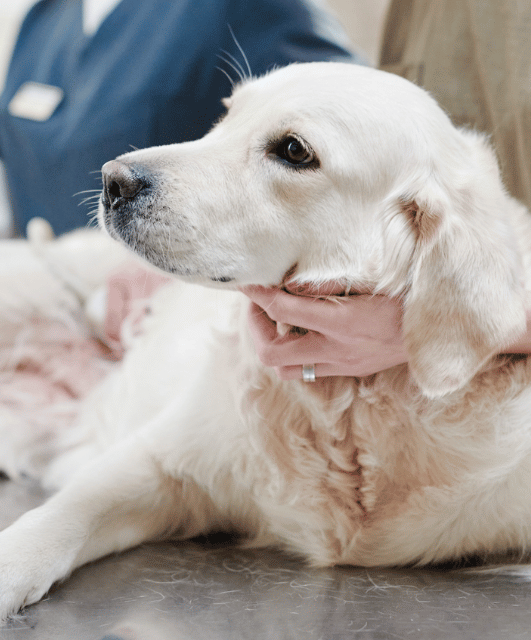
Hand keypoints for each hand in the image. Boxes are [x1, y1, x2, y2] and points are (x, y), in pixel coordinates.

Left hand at [240, 284, 407, 379]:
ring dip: (274, 345)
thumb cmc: (409, 292)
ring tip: (277, 321)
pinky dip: (296, 354)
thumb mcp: (370, 278)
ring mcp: (343, 364)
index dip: (258, 295)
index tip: (246, 282)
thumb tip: (288, 282)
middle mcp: (337, 348)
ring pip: (286, 369)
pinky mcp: (351, 370)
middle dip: (256, 328)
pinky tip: (302, 333)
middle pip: (271, 353)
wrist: (445, 327)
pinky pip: (309, 371)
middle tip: (258, 304)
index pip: (282, 310)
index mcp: (341, 321)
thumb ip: (326, 282)